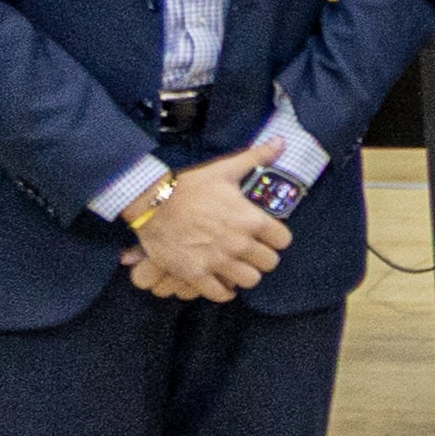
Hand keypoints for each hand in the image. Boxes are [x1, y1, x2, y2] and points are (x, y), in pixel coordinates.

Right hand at [118, 165, 286, 303]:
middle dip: (262, 257)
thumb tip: (281, 142)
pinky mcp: (196, 274)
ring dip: (245, 274)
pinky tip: (221, 281)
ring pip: (250, 280)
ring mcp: (217, 261)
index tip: (268, 236)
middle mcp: (239, 243)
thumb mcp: (225, 169)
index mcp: (251, 220)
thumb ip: (257, 158)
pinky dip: (223, 291)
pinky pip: (220, 293)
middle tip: (252, 252)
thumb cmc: (190, 185)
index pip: (283, 241)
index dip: (277, 239)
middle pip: (269, 264)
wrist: (151, 203)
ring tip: (238, 266)